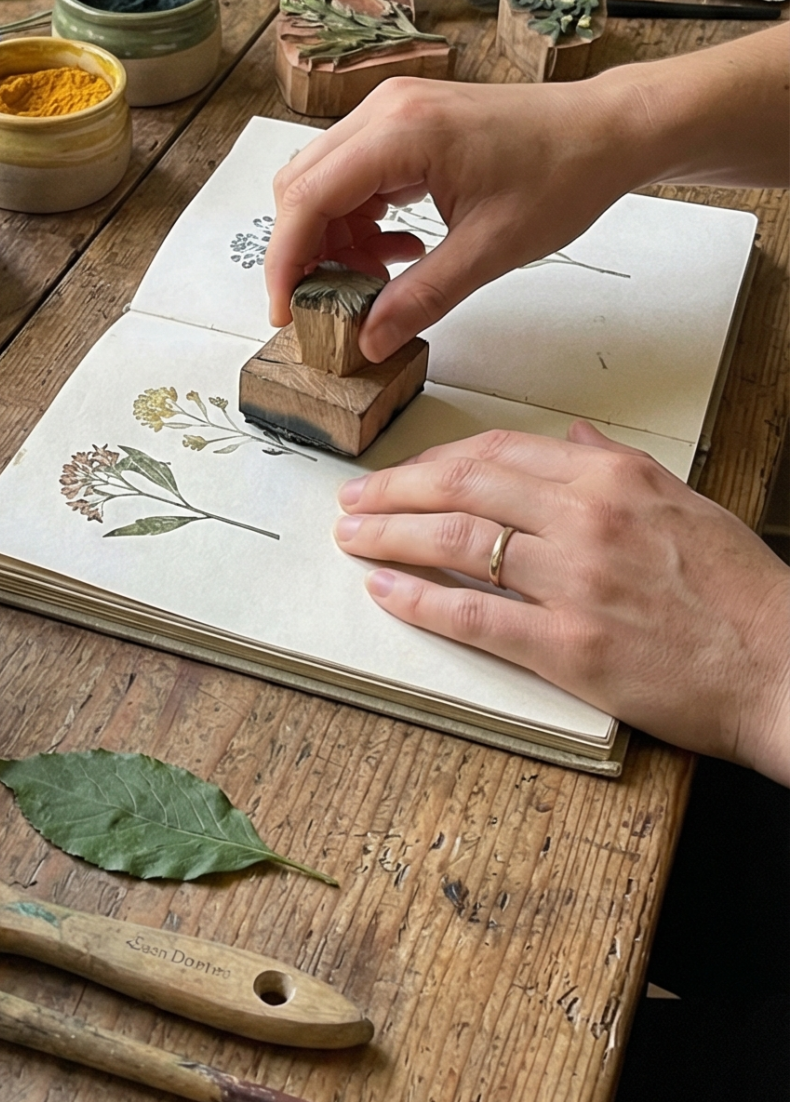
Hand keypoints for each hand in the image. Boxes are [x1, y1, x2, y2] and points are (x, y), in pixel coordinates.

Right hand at [265, 78, 639, 360]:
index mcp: (401, 131)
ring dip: (336, 237)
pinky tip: (400, 249)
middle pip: (303, 186)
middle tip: (332, 305)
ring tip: (379, 280)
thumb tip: (369, 340)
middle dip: (306, 252)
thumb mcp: (491, 250)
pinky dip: (360, 218)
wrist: (605, 132)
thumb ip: (421, 296)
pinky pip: (354, 172)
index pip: (307, 198)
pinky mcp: (405, 120)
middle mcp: (385, 109)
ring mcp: (393, 109)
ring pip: (324, 180)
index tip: (286, 312)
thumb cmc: (562, 174)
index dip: (287, 261)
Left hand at [333, 421, 789, 778]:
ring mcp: (574, 582)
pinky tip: (386, 591)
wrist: (782, 665)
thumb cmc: (742, 593)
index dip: (437, 460)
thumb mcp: (684, 502)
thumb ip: (618, 466)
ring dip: (391, 537)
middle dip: (395, 490)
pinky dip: (420, 600)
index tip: (405, 471)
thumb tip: (573, 436)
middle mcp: (587, 518)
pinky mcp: (568, 648)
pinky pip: (474, 615)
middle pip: (463, 488)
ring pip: (457, 542)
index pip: (499, 452)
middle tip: (354, 498)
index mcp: (614, 478)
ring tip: (354, 537)